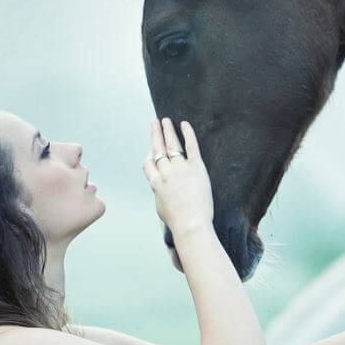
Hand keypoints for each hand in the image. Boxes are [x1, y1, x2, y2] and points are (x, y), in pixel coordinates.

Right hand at [142, 118, 214, 240]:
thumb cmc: (177, 221)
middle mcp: (165, 172)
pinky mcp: (196, 167)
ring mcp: (180, 168)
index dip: (149, 155)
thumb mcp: (161, 208)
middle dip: (155, 134)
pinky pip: (191, 146)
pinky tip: (184, 124)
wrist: (190, 223)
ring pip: (172, 145)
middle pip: (157, 149)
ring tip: (165, 120)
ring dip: (167, 131)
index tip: (151, 149)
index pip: (148, 163)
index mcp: (155, 183)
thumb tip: (160, 190)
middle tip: (154, 122)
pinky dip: (188, 134)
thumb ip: (160, 194)